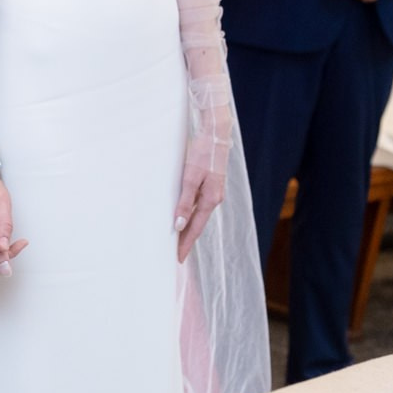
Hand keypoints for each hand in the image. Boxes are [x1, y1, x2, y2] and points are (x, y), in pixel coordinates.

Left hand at [175, 129, 226, 264]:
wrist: (216, 134)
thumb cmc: (203, 153)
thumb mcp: (190, 178)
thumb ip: (184, 202)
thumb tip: (178, 225)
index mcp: (210, 200)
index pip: (195, 228)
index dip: (186, 244)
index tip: (178, 258)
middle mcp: (214, 198)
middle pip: (197, 224)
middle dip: (187, 239)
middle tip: (176, 254)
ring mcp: (213, 191)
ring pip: (198, 214)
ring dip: (188, 227)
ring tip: (177, 239)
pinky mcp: (210, 184)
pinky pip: (198, 204)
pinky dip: (190, 213)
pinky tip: (184, 215)